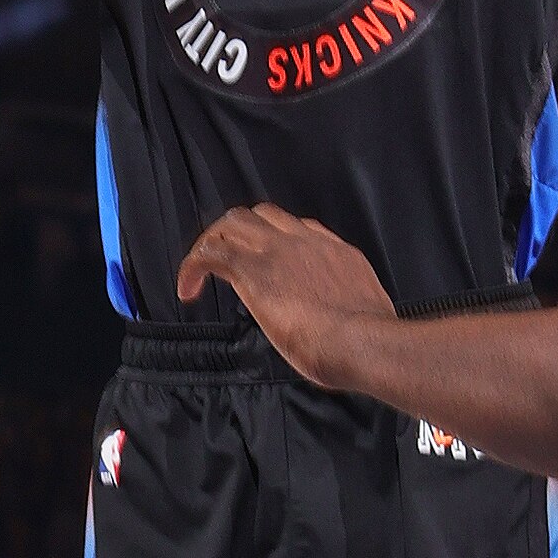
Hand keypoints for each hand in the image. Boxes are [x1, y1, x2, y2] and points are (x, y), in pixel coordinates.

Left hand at [177, 207, 394, 385]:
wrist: (363, 342)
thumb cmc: (369, 342)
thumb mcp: (364, 314)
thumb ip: (345, 308)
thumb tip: (337, 324)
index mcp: (336, 252)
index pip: (300, 229)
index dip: (276, 242)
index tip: (267, 267)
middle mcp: (306, 242)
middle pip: (263, 214)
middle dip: (240, 233)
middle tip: (229, 263)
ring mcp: (279, 251)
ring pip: (234, 222)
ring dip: (215, 241)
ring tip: (204, 271)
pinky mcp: (254, 270)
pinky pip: (210, 253)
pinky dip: (193, 266)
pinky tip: (188, 288)